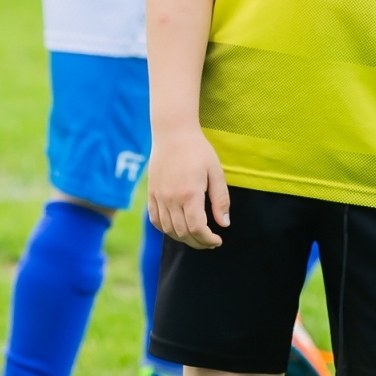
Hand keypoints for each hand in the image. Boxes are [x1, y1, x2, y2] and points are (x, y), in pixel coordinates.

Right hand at [148, 130, 229, 249]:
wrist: (172, 133)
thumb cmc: (198, 150)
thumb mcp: (215, 172)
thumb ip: (220, 199)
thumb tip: (224, 224)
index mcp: (190, 193)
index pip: (197, 228)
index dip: (208, 240)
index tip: (217, 241)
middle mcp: (171, 198)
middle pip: (183, 233)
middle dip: (198, 243)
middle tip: (210, 242)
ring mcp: (159, 197)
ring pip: (168, 230)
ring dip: (183, 238)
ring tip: (196, 237)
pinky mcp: (151, 193)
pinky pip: (156, 220)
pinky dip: (167, 229)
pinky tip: (178, 228)